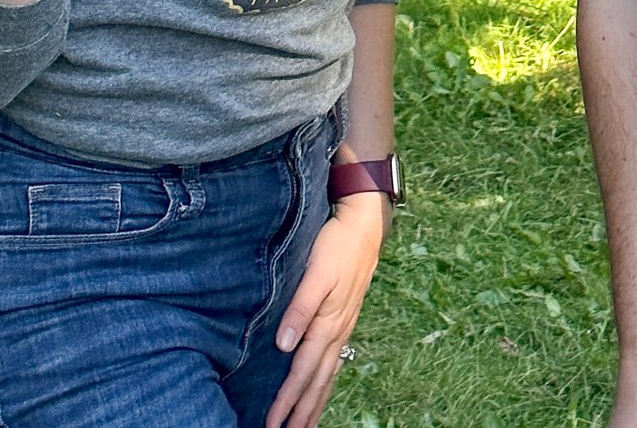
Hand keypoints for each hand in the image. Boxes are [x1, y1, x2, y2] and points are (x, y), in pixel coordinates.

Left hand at [265, 197, 386, 427]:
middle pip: (317, 382)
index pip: (302, 372)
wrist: (364, 228)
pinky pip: (334, 363)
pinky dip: (326, 384)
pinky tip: (321, 390)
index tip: (272, 421)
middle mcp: (336, 333)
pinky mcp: (344, 321)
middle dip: (301, 412)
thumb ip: (300, 309)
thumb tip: (283, 345)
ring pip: (327, 376)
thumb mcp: (316, 273)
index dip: (287, 399)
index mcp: (327, 324)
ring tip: (304, 426)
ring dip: (314, 404)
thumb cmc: (336, 246)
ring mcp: (343, 329)